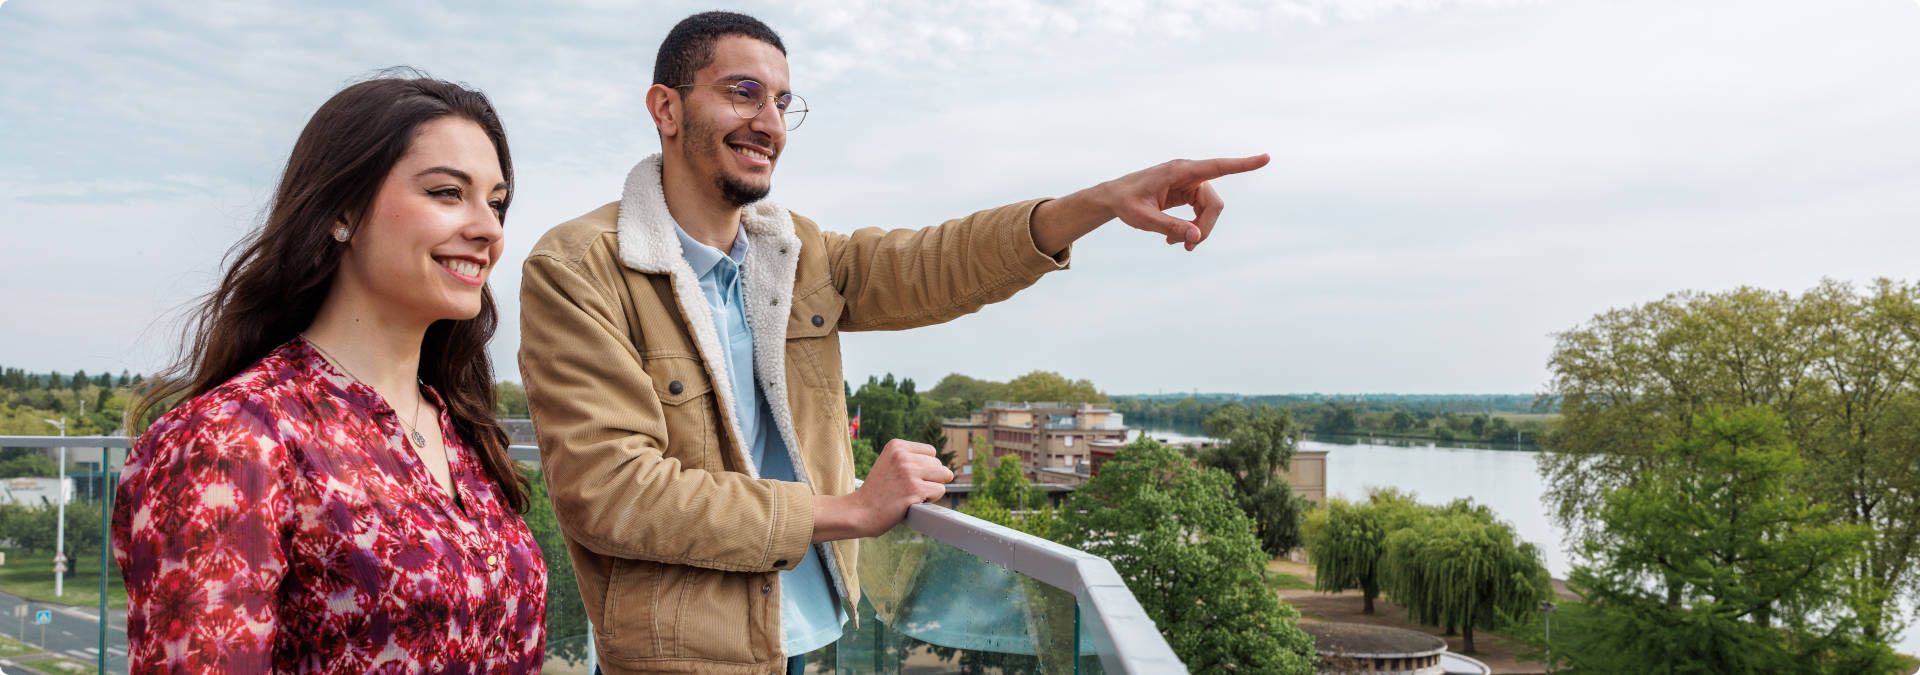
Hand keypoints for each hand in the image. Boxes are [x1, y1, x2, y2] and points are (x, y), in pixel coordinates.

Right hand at [814, 439, 952, 541]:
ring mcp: (909, 472)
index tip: (912, 478)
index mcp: (896, 446)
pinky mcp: (914, 490)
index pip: (931, 451)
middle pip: (939, 464)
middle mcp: (903, 456)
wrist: (859, 512)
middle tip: (911, 489)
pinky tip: (915, 502)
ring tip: (915, 494)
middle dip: (931, 478)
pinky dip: (932, 499)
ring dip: (933, 488)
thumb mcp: (889, 464)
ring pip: (943, 476)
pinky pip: (939, 491)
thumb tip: (945, 469)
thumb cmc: (876, 492)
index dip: (926, 467)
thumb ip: (910, 459)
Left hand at [1101, 154, 1269, 250]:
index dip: (1244, 164)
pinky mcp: (1186, 192)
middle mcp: (1188, 173)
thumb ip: (1170, 227)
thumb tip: (1196, 238)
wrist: (1113, 198)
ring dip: (1198, 230)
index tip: (1266, 158)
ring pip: (1209, 209)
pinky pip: (1200, 211)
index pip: (1218, 167)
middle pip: (1214, 203)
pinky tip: (1175, 239)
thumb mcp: (1144, 219)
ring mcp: (1189, 182)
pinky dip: (1192, 227)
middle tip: (1187, 248)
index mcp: (1180, 171)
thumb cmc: (1126, 203)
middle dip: (1205, 227)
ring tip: (1176, 246)